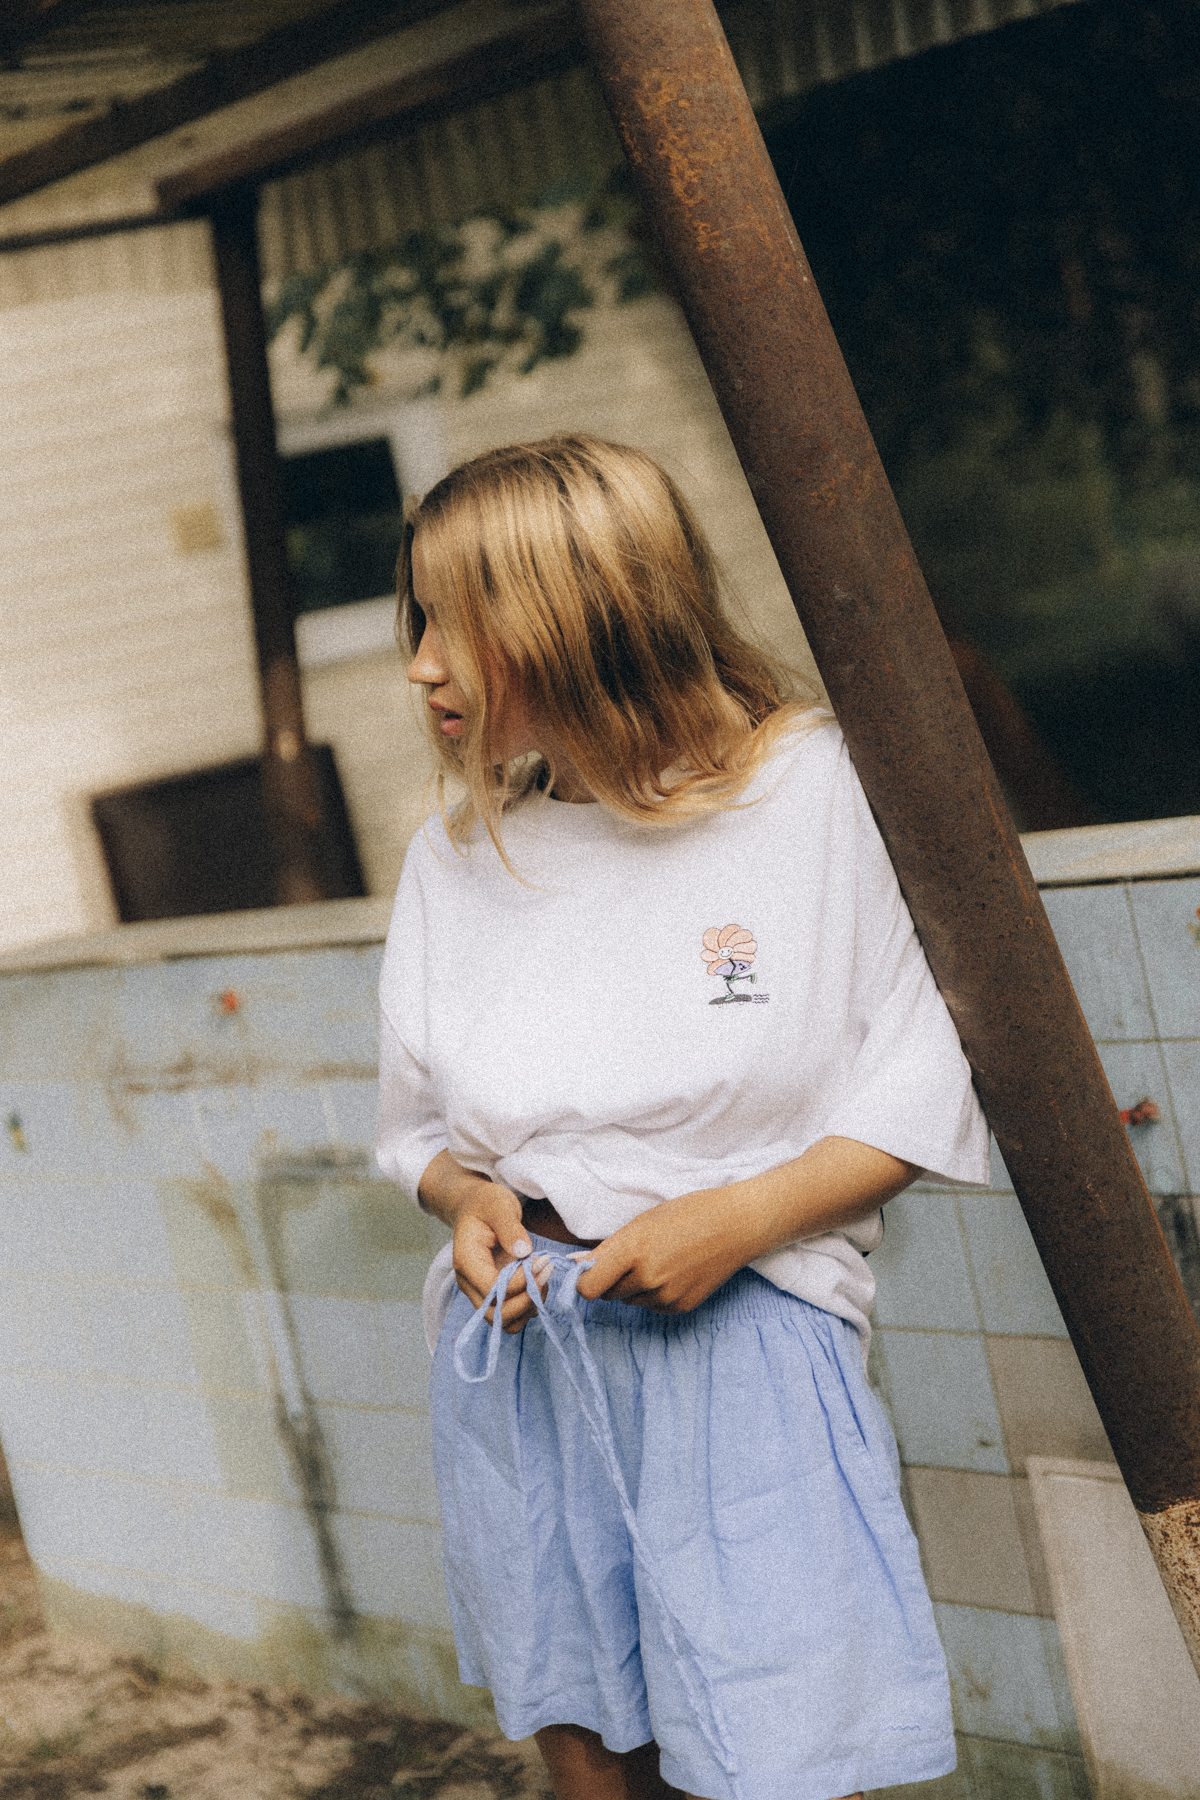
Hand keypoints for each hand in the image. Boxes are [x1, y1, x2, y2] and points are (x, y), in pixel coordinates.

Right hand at [451, 1183, 550, 1333]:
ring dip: (530, 1306)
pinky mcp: (496, 1294)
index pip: (491, 1288)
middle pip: (494, 1315)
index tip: (541, 1261)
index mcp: (466, 1261)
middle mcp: (470, 1283)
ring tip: (544, 1276)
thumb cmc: (486, 1204)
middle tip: (546, 1271)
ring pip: (505, 1321)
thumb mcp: (498, 1204)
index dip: (519, 1283)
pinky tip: (540, 1280)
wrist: (477, 1208)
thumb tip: (524, 1252)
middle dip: (526, 1300)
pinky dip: (530, 1305)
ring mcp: (482, 1291)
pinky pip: (513, 1314)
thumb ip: (509, 1227)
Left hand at [573, 1187, 750, 1313]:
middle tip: (636, 1256)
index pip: (588, 1288)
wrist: (737, 1225)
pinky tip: (676, 1271)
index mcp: (633, 1251)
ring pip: (631, 1300)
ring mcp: (666, 1296)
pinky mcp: (681, 1307)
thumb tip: (573, 1265)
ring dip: (636, 1287)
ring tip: (662, 1260)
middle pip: (608, 1294)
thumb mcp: (643, 1222)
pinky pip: (653, 1306)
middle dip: (613, 1279)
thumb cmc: (688, 1213)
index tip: (591, 1271)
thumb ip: (606, 1249)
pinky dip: (656, 1294)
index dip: (585, 1280)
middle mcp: (648, 1278)